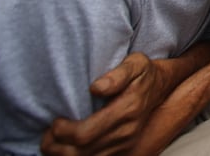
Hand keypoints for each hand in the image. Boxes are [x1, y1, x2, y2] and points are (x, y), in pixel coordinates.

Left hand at [40, 53, 168, 155]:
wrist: (163, 87)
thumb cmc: (144, 73)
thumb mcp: (135, 63)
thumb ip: (117, 74)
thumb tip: (96, 87)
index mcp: (127, 110)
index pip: (84, 134)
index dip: (62, 132)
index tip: (54, 121)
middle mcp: (126, 132)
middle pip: (81, 152)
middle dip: (56, 147)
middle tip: (47, 135)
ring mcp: (125, 144)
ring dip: (63, 154)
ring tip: (53, 142)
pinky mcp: (123, 150)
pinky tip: (68, 147)